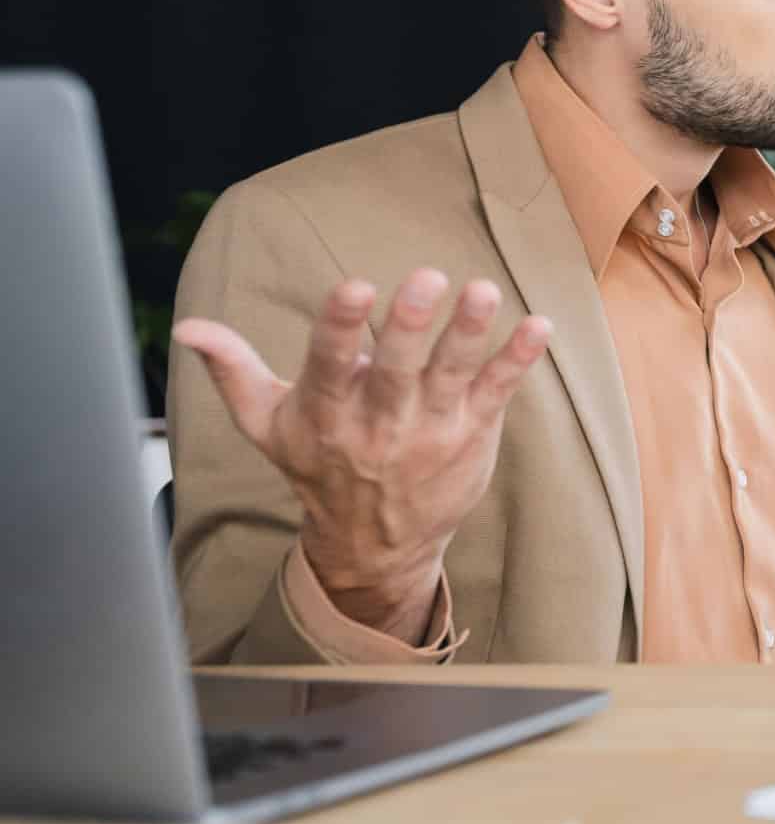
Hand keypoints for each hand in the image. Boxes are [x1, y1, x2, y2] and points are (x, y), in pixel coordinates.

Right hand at [173, 269, 550, 639]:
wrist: (373, 545)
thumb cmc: (317, 467)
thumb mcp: (267, 425)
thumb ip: (233, 371)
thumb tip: (188, 329)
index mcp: (325, 414)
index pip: (328, 366)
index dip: (341, 327)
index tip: (355, 286)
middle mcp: (377, 424)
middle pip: (395, 371)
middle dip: (410, 326)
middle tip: (428, 278)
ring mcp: (428, 430)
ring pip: (451, 377)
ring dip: (469, 334)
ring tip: (484, 291)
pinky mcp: (470, 435)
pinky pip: (496, 393)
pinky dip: (517, 360)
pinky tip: (538, 326)